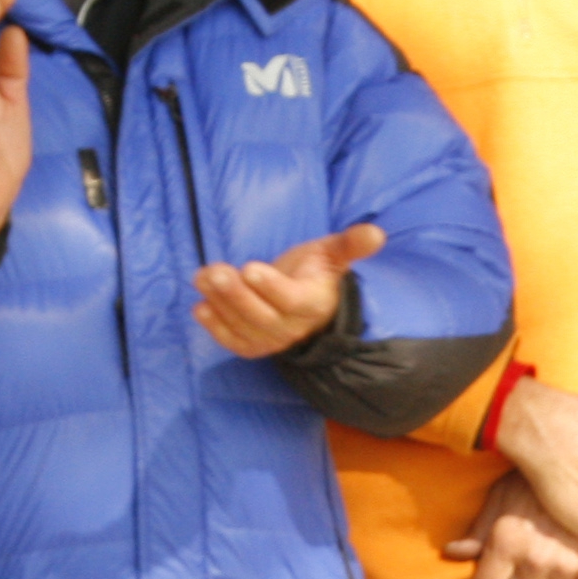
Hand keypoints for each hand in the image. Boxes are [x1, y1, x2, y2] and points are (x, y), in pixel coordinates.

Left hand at [193, 226, 386, 357]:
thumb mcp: (334, 255)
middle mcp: (291, 327)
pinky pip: (234, 342)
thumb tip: (377, 233)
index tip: (250, 268)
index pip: (290, 300)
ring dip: (220, 304)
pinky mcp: (254, 345)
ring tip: (202, 277)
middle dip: (235, 294)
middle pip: (261, 316)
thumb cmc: (319, 274)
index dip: (270, 287)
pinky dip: (215, 328)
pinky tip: (200, 306)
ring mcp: (271, 339)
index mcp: (312, 303)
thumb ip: (351, 244)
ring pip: (243, 327)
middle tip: (214, 271)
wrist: (310, 306)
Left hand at [443, 472, 577, 578]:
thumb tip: (453, 553)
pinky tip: (574, 576)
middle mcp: (535, 558)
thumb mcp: (501, 497)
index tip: (499, 578)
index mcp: (507, 542)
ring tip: (554, 569)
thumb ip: (479, 530)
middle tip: (529, 575)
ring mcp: (568, 564)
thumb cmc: (534, 480)